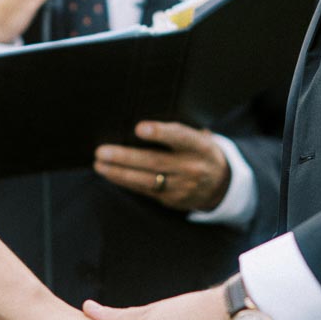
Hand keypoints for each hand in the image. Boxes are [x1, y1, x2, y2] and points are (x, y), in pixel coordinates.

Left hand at [94, 120, 229, 212]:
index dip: (160, 132)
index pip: (180, 137)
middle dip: (126, 157)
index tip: (138, 127)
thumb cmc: (200, 150)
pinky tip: (110, 174)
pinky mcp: (172, 200)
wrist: (221, 184)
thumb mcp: (199, 137)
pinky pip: (145, 191)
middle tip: (102, 151)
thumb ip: (178, 131)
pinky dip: (126, 182)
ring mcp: (182, 186)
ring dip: (119, 173)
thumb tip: (142, 119)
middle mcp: (191, 167)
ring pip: (146, 180)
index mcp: (200, 146)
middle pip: (155, 162)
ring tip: (99, 164)